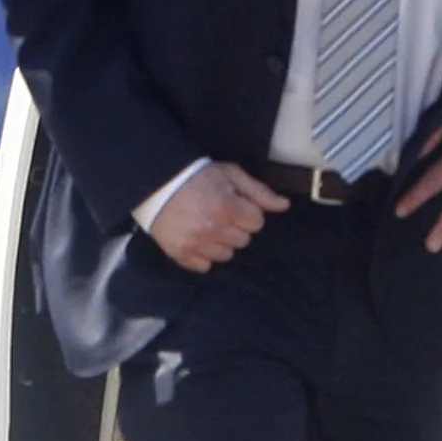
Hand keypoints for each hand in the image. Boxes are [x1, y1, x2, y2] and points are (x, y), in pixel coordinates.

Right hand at [144, 162, 288, 272]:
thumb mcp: (230, 174)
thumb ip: (259, 192)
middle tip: (221, 213)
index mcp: (227, 207)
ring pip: (226, 255)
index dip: (249, 212)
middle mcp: (213, 229)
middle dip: (236, 227)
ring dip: (222, 242)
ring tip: (209, 225)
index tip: (236, 204)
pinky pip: (205, 266)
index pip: (257, 223)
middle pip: (243, 240)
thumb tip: (284, 206)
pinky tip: (198, 238)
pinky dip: (204, 255)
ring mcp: (196, 244)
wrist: (156, 182)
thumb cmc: (198, 175)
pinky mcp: (180, 254)